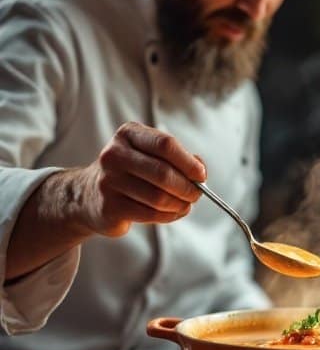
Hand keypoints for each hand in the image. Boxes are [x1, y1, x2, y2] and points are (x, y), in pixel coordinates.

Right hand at [77, 122, 206, 236]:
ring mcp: (109, 181)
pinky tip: (171, 213)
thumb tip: (200, 170)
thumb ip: (177, 159)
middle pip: (162, 172)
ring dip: (179, 204)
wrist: (88, 195)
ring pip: (158, 197)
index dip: (188, 162)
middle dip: (187, 187)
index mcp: (128, 134)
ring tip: (184, 205)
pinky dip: (168, 216)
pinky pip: (149, 214)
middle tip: (196, 194)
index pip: (164, 144)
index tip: (201, 175)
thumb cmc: (130, 172)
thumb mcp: (149, 155)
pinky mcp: (109, 206)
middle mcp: (114, 154)